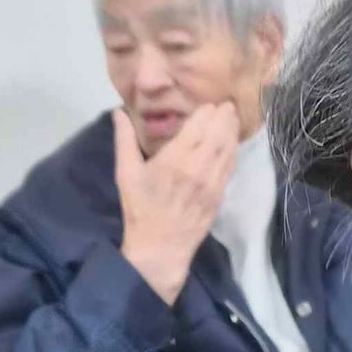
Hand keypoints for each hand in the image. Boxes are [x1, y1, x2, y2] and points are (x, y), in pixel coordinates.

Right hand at [113, 100, 239, 305]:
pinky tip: (232, 145)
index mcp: (176, 158)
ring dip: (232, 132)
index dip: (207, 112)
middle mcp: (199, 168)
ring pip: (228, 151)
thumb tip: (118, 112)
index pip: (200, 126)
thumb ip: (124, 139)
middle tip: (229, 105)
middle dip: (225, 118)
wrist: (160, 248)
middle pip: (219, 135)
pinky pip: (230, 169)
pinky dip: (232, 153)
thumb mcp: (126, 172)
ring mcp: (212, 183)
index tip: (210, 104)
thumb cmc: (140, 209)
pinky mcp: (219, 197)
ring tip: (234, 119)